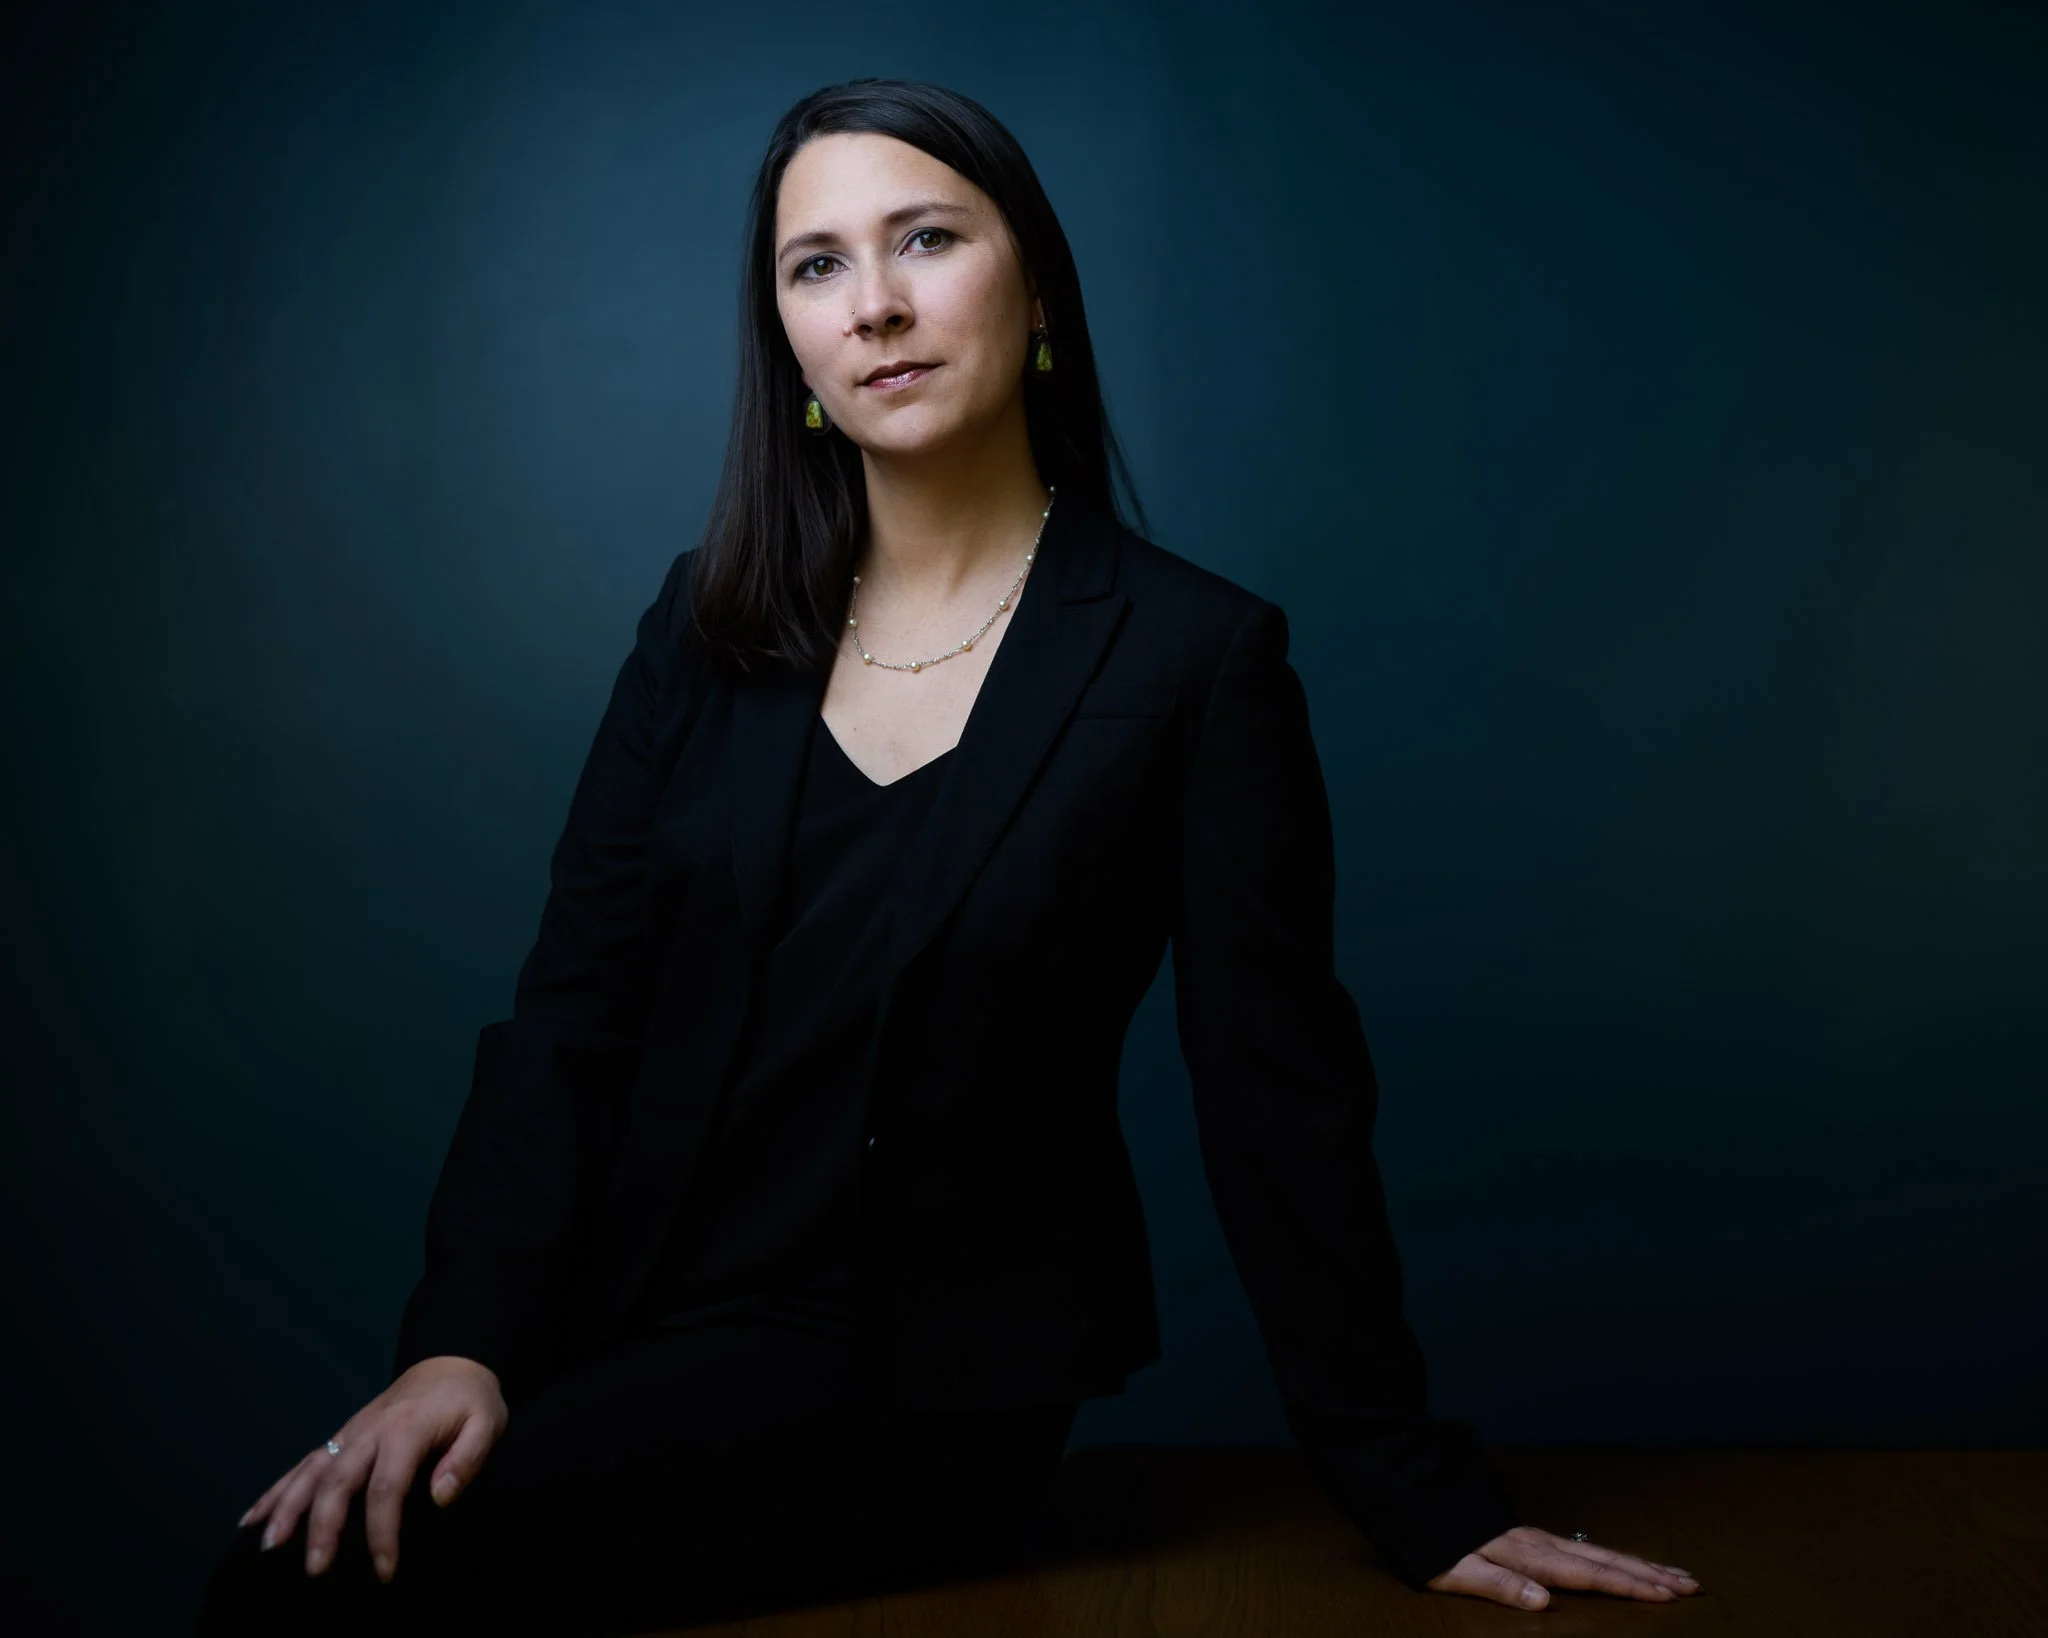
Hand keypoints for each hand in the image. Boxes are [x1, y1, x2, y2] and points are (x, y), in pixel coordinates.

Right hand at [236, 1356, 507, 1583]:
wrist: (451, 1361)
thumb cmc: (471, 1399)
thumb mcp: (487, 1423)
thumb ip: (467, 1459)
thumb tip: (439, 1497)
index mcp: (406, 1429)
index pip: (387, 1487)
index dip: (383, 1531)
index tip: (384, 1569)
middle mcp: (369, 1431)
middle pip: (338, 1481)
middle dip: (323, 1526)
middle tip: (316, 1569)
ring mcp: (350, 1432)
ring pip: (310, 1471)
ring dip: (286, 1508)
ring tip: (268, 1546)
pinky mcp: (341, 1436)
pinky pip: (304, 1463)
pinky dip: (276, 1490)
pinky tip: (253, 1518)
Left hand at [1427, 1526, 1702, 1608]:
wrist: (1408, 1498)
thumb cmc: (1431, 1542)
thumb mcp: (1455, 1572)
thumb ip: (1500, 1586)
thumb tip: (1545, 1602)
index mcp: (1527, 1554)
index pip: (1588, 1574)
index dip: (1629, 1586)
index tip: (1667, 1595)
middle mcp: (1540, 1542)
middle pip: (1605, 1560)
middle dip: (1650, 1574)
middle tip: (1693, 1584)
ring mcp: (1538, 1536)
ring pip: (1599, 1550)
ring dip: (1639, 1563)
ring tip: (1676, 1573)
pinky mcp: (1531, 1536)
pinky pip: (1584, 1547)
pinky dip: (1614, 1555)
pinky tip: (1626, 1561)